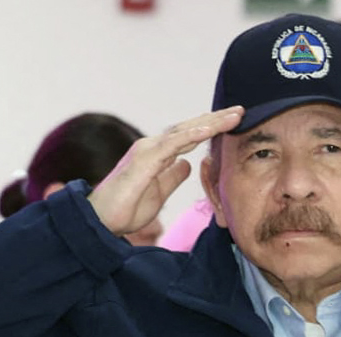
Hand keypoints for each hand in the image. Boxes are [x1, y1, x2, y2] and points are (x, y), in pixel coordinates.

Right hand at [88, 107, 243, 237]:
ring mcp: (147, 151)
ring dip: (210, 122)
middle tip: (241, 111)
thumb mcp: (158, 194)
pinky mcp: (143, 160)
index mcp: (157, 155)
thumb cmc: (124, 209)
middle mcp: (152, 147)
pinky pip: (172, 144)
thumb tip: (188, 165)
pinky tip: (209, 129)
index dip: (210, 129)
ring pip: (184, 131)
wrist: (99, 221)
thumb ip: (172, 177)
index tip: (233, 124)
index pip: (188, 137)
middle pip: (189, 128)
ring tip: (234, 116)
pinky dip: (191, 135)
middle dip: (216, 119)